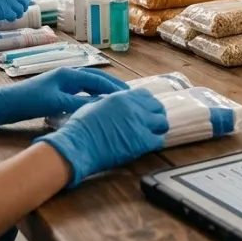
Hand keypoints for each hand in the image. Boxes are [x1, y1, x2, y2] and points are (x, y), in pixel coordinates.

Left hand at [0, 67, 129, 129]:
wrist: (4, 104)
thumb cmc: (28, 101)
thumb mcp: (56, 103)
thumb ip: (80, 103)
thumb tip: (104, 105)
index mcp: (69, 74)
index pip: (98, 79)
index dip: (115, 88)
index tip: (130, 96)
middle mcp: (68, 75)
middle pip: (96, 79)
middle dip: (112, 88)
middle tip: (129, 98)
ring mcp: (62, 83)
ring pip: (89, 86)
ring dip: (103, 92)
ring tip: (116, 102)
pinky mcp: (57, 92)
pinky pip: (81, 92)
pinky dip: (92, 98)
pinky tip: (96, 106)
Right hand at [36, 88, 168, 186]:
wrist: (79, 145)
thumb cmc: (80, 127)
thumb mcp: (95, 105)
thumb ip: (110, 103)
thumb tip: (116, 106)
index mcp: (123, 97)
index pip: (146, 95)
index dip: (147, 103)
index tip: (145, 110)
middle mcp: (135, 107)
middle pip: (158, 107)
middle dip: (156, 114)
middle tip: (151, 123)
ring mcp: (141, 124)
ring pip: (163, 122)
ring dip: (158, 128)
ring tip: (152, 134)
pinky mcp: (143, 141)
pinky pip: (159, 140)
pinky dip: (155, 142)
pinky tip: (148, 145)